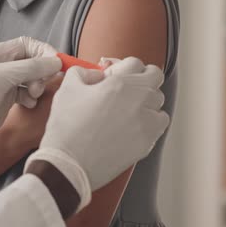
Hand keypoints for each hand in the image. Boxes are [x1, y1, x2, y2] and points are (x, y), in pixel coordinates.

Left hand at [0, 37, 61, 173]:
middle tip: (41, 85)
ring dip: (36, 85)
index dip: (42, 52)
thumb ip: (30, 67)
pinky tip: (28, 104)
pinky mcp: (1, 102)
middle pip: (28, 61)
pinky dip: (30, 97)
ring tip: (34, 96)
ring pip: (28, 78)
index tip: (56, 64)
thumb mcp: (1, 77)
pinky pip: (23, 94)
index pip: (25, 44)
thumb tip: (56, 61)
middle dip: (40, 71)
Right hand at [25, 57, 169, 211]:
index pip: (135, 62)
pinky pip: (159, 123)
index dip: (122, 66)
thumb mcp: (67, 89)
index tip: (111, 75)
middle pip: (153, 78)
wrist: (69, 164)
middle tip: (123, 87)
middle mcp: (138, 100)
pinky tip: (133, 124)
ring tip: (126, 108)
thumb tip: (95, 74)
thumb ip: (82, 72)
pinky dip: (150, 120)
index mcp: (120, 83)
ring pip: (158, 101)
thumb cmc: (67, 128)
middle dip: (139, 79)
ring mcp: (146, 122)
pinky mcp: (148, 142)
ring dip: (145, 100)